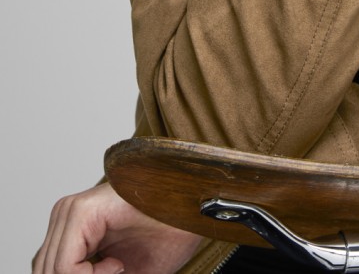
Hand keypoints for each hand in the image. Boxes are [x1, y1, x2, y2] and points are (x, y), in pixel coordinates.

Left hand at [32, 182, 201, 273]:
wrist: (197, 206)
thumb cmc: (167, 233)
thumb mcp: (118, 272)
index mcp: (71, 226)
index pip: (48, 271)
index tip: (118, 271)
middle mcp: (65, 213)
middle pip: (46, 271)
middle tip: (119, 271)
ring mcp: (71, 209)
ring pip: (52, 272)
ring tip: (118, 268)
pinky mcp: (81, 210)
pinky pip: (64, 266)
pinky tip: (117, 265)